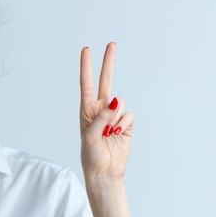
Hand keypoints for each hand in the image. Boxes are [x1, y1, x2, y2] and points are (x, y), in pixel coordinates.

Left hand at [79, 42, 133, 182]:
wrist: (105, 172)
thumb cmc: (91, 155)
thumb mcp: (90, 136)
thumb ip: (102, 116)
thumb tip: (116, 100)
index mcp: (87, 110)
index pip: (86, 84)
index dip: (86, 67)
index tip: (86, 50)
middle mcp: (101, 110)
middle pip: (105, 81)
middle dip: (108, 63)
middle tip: (111, 44)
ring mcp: (115, 116)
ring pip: (120, 102)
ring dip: (115, 115)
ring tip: (108, 132)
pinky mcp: (127, 123)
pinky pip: (129, 114)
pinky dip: (124, 123)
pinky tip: (118, 133)